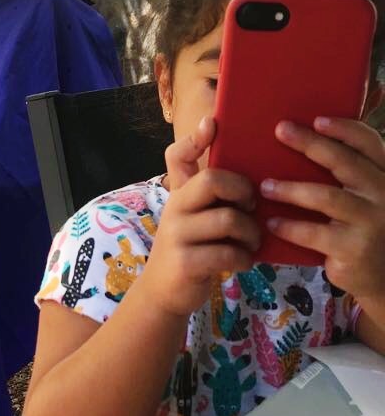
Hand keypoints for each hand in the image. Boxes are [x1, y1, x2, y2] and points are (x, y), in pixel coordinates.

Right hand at [141, 116, 259, 316]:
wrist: (164, 291)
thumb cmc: (190, 247)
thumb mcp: (193, 215)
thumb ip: (209, 191)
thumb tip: (237, 163)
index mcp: (180, 193)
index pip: (177, 156)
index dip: (195, 138)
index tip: (213, 123)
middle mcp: (175, 207)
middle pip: (213, 180)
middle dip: (243, 190)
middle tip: (251, 206)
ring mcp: (177, 235)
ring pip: (229, 220)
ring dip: (251, 233)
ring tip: (251, 242)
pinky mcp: (185, 262)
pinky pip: (227, 253)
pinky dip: (244, 259)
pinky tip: (243, 262)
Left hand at [262, 117, 384, 303]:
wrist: (383, 276)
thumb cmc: (364, 229)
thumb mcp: (366, 198)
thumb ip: (348, 175)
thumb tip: (301, 143)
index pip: (370, 144)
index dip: (345, 129)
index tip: (316, 120)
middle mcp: (384, 194)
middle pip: (345, 162)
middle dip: (311, 144)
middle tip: (281, 130)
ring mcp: (371, 221)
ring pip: (326, 197)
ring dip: (291, 189)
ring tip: (265, 186)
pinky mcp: (354, 248)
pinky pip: (315, 233)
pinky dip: (290, 226)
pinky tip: (272, 223)